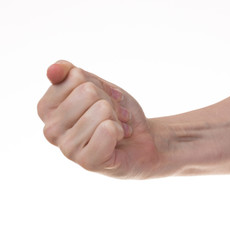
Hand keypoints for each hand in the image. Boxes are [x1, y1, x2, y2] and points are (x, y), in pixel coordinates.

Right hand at [38, 60, 161, 178]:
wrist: (142, 140)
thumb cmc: (116, 113)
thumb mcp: (96, 86)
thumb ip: (71, 74)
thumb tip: (53, 70)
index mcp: (47, 108)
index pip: (75, 77)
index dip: (98, 86)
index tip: (103, 100)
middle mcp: (50, 129)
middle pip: (88, 92)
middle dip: (109, 101)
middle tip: (113, 116)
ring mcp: (66, 148)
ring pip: (101, 110)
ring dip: (117, 117)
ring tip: (116, 128)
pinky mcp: (86, 161)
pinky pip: (108, 129)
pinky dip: (121, 130)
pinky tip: (118, 140)